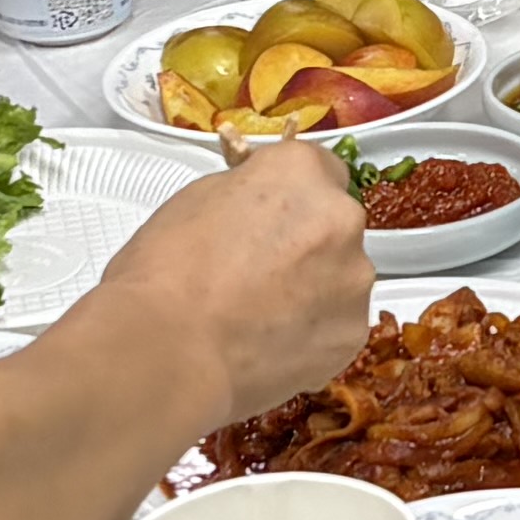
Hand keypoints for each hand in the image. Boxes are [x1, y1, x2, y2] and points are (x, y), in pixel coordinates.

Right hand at [75, 133, 373, 426]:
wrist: (168, 350)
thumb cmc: (166, 276)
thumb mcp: (197, 200)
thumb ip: (248, 194)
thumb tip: (259, 208)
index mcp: (301, 172)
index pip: (321, 169)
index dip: (295, 197)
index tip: (277, 216)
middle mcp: (340, 217)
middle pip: (335, 224)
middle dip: (308, 244)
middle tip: (261, 270)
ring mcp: (353, 278)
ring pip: (341, 277)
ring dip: (314, 289)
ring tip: (260, 314)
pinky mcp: (351, 333)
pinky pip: (338, 325)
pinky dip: (314, 333)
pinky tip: (270, 343)